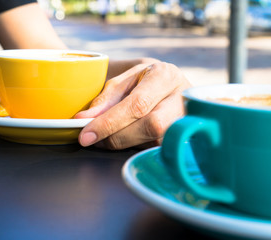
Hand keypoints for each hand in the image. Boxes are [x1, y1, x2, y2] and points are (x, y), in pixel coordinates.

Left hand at [75, 61, 191, 149]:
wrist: (172, 85)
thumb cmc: (145, 81)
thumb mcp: (123, 81)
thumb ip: (105, 100)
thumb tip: (83, 120)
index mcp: (165, 76)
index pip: (137, 104)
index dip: (110, 122)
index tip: (86, 135)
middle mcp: (181, 98)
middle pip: (151, 126)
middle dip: (117, 136)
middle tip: (93, 139)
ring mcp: (186, 120)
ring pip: (152, 140)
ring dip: (123, 142)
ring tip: (106, 136)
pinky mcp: (183, 137)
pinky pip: (154, 147)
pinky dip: (133, 144)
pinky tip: (125, 137)